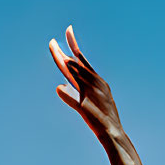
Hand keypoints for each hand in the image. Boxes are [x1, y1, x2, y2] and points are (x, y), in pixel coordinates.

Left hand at [49, 26, 122, 140]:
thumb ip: (71, 95)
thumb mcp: (85, 105)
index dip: (73, 46)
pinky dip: (70, 85)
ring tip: (53, 50)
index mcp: (96, 81)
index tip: (68, 31)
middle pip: (75, 64)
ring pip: (76, 74)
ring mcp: (92, 92)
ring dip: (64, 63)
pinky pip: (77, 93)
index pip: (82, 60)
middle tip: (51, 42)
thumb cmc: (101, 119)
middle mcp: (95, 83)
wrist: (113, 133)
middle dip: (63, 53)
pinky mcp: (88, 104)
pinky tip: (62, 78)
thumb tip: (59, 86)